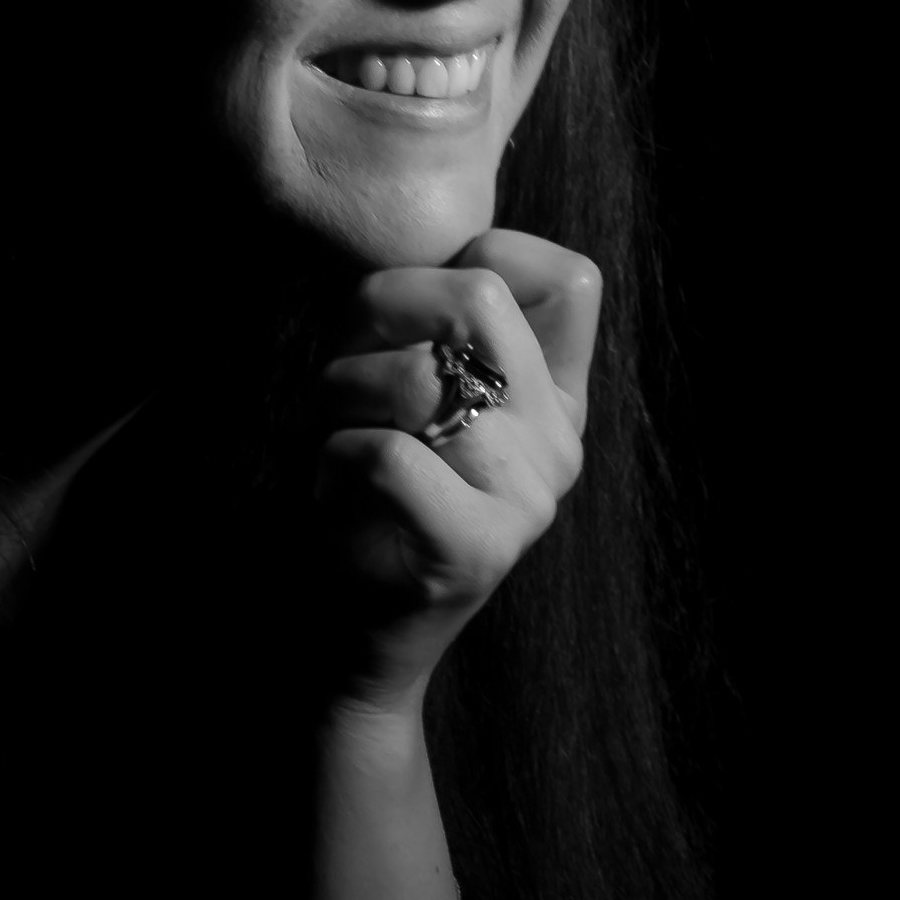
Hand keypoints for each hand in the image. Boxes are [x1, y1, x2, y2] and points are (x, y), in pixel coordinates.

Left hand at [308, 228, 598, 720]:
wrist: (341, 641)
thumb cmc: (358, 499)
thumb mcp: (407, 396)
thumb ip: (435, 327)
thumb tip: (425, 259)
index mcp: (555, 400)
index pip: (570, 276)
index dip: (473, 257)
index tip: (407, 316)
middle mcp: (559, 443)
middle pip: (480, 295)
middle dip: (377, 311)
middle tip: (343, 373)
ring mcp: (528, 499)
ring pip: (417, 377)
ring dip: (336, 395)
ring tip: (329, 441)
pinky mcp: (477, 549)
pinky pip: (387, 456)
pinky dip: (331, 461)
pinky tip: (330, 492)